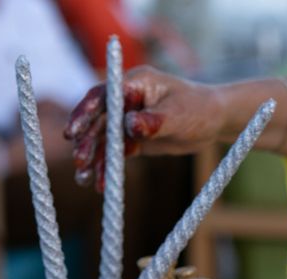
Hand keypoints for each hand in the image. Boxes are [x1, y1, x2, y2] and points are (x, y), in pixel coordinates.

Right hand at [63, 66, 224, 190]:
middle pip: (99, 121)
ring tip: (83, 180)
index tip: (73, 132)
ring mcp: (127, 119)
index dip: (85, 113)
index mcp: (135, 84)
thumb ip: (154, 121)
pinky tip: (101, 185)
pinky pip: (115, 154)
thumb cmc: (199, 109)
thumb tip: (130, 125)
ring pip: (103, 140)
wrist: (213, 122)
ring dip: (93, 158)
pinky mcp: (133, 138)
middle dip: (87, 142)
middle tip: (79, 162)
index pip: (103, 96)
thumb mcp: (178, 115)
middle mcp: (126, 100)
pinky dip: (107, 168)